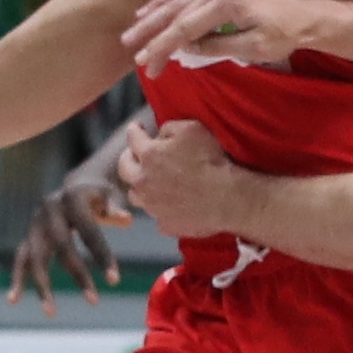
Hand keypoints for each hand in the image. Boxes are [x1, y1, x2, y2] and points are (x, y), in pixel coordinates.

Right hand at [8, 156, 137, 308]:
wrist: (78, 184)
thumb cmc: (101, 194)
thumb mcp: (111, 196)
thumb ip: (116, 209)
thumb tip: (126, 220)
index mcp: (72, 197)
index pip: (89, 231)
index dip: (102, 255)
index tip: (114, 281)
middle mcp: (50, 209)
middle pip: (61, 245)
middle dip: (77, 274)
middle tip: (94, 302)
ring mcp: (36, 223)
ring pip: (35, 256)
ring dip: (43, 285)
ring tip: (51, 312)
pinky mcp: (29, 235)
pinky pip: (22, 259)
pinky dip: (18, 279)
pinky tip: (13, 300)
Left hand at [120, 119, 248, 239]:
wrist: (227, 198)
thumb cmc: (210, 160)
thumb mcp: (191, 129)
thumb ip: (169, 128)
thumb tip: (159, 134)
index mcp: (149, 155)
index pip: (133, 138)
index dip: (134, 131)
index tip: (136, 128)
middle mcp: (143, 182)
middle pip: (125, 169)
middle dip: (128, 158)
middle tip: (134, 155)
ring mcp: (153, 206)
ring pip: (136, 196)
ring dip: (140, 187)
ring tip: (149, 183)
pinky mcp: (165, 224)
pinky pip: (157, 216)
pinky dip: (160, 209)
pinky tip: (170, 205)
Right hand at [127, 0, 317, 74]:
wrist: (306, 15)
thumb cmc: (284, 34)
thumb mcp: (252, 48)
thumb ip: (216, 47)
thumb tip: (187, 49)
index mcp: (226, 3)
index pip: (184, 28)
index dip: (163, 47)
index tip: (149, 64)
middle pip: (175, 11)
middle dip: (151, 31)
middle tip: (130, 47)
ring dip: (154, 13)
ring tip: (133, 27)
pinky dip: (168, 0)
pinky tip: (155, 8)